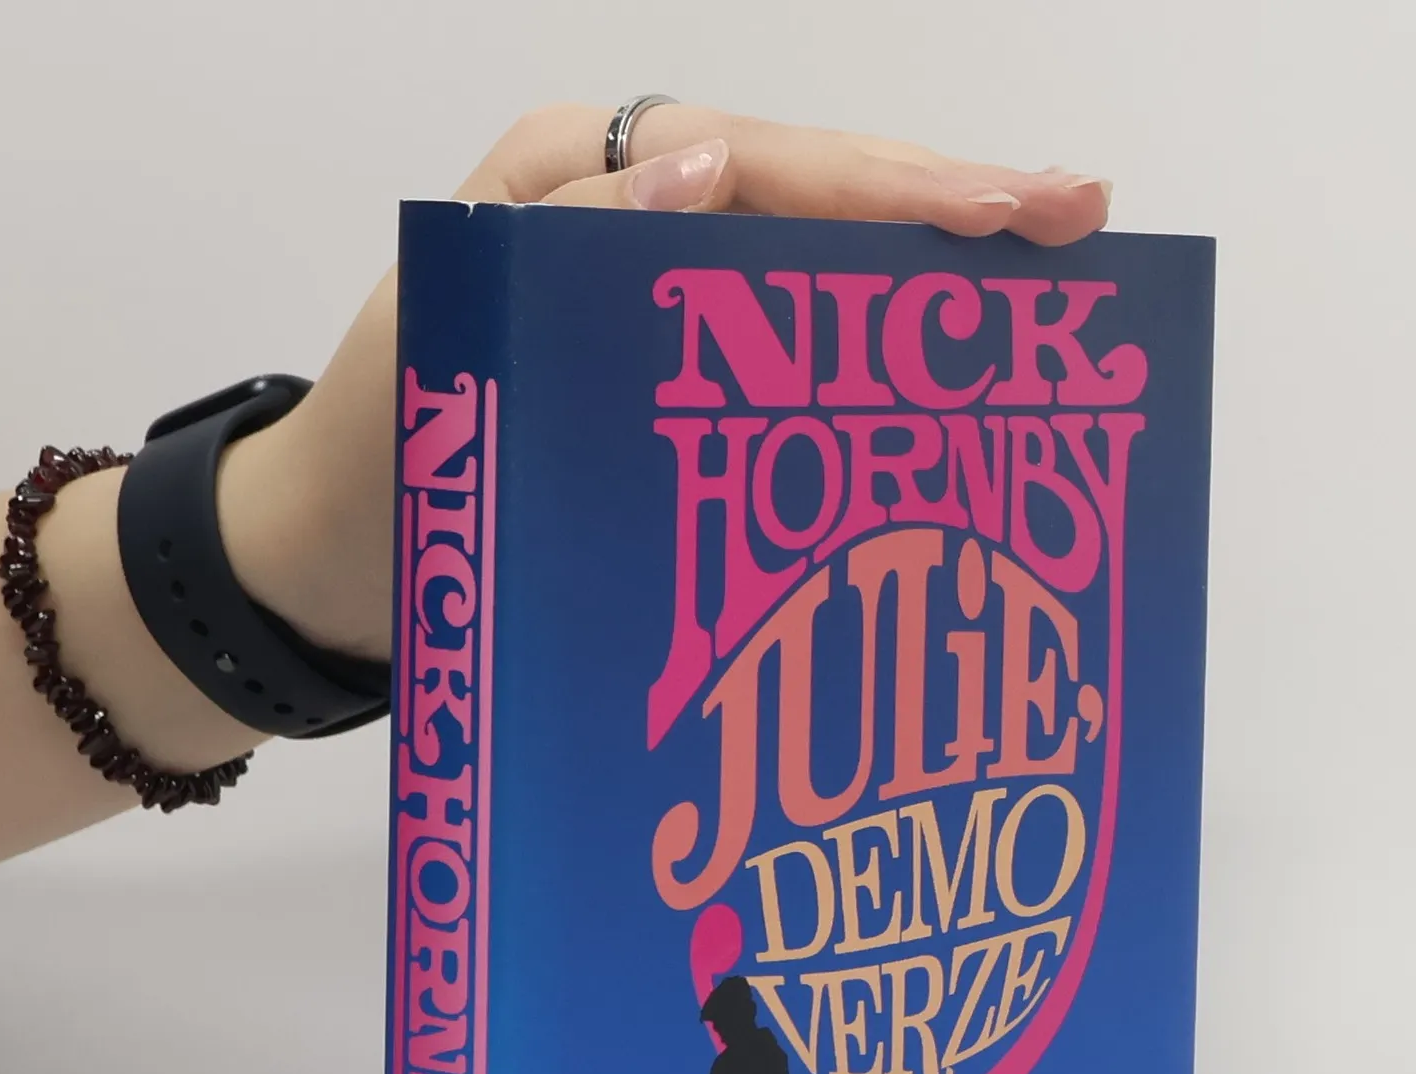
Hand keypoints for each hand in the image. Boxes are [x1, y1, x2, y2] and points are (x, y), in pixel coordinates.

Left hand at [218, 104, 1111, 659]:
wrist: (333, 568)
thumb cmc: (384, 462)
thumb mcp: (450, 344)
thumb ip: (564, 246)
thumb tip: (701, 165)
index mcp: (577, 181)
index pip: (766, 162)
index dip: (895, 186)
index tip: (1014, 210)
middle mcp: (633, 217)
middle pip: (818, 194)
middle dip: (948, 210)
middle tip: (1081, 221)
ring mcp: (663, 299)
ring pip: (820, 263)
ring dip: (931, 276)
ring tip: (1052, 274)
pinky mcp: (680, 378)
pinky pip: (794, 344)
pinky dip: (876, 352)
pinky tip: (957, 370)